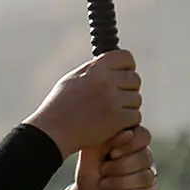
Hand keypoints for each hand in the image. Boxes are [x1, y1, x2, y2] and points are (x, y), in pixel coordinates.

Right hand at [24, 49, 142, 156]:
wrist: (53, 132)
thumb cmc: (59, 106)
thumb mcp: (73, 79)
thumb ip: (94, 71)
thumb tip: (111, 65)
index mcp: (95, 68)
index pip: (126, 57)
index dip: (128, 67)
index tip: (124, 75)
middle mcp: (106, 80)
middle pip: (135, 80)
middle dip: (129, 89)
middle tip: (117, 100)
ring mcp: (112, 100)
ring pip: (136, 100)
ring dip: (128, 108)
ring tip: (110, 114)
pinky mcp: (117, 119)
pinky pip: (135, 117)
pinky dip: (127, 123)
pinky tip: (113, 125)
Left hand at [66, 125, 157, 189]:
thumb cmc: (89, 173)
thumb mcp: (91, 152)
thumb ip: (107, 137)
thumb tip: (128, 132)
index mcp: (131, 142)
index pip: (143, 135)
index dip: (129, 144)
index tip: (111, 153)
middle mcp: (144, 157)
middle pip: (146, 157)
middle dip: (120, 167)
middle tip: (103, 171)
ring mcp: (149, 176)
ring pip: (146, 177)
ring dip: (120, 183)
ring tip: (103, 185)